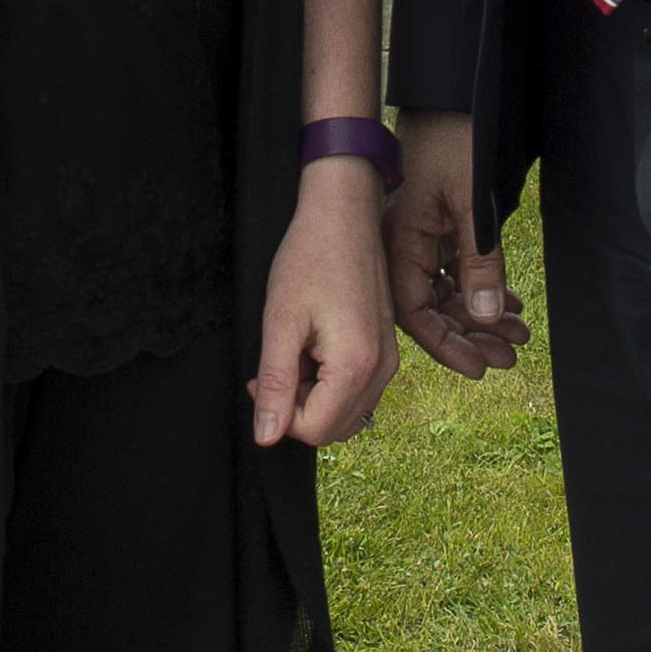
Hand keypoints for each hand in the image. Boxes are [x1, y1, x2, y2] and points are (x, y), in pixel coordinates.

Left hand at [255, 162, 402, 446]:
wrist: (344, 214)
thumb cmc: (310, 257)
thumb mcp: (280, 321)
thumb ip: (275, 383)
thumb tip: (267, 437)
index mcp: (357, 365)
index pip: (315, 431)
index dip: (280, 414)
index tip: (261, 378)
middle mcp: (383, 370)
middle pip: (334, 428)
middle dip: (298, 409)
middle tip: (277, 365)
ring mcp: (389, 360)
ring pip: (347, 413)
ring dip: (315, 397)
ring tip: (296, 352)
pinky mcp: (387, 349)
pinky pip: (359, 390)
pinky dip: (331, 383)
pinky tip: (313, 346)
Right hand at [383, 110, 528, 379]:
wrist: (454, 95)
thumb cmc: (456, 141)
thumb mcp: (474, 203)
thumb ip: (479, 261)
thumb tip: (483, 317)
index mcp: (401, 243)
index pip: (417, 313)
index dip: (447, 345)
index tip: (479, 367)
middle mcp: (405, 246)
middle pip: (433, 308)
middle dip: (471, 336)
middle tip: (510, 356)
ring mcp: (420, 236)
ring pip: (448, 291)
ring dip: (481, 314)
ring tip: (518, 333)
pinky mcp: (436, 226)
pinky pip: (455, 269)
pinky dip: (482, 288)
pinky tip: (510, 303)